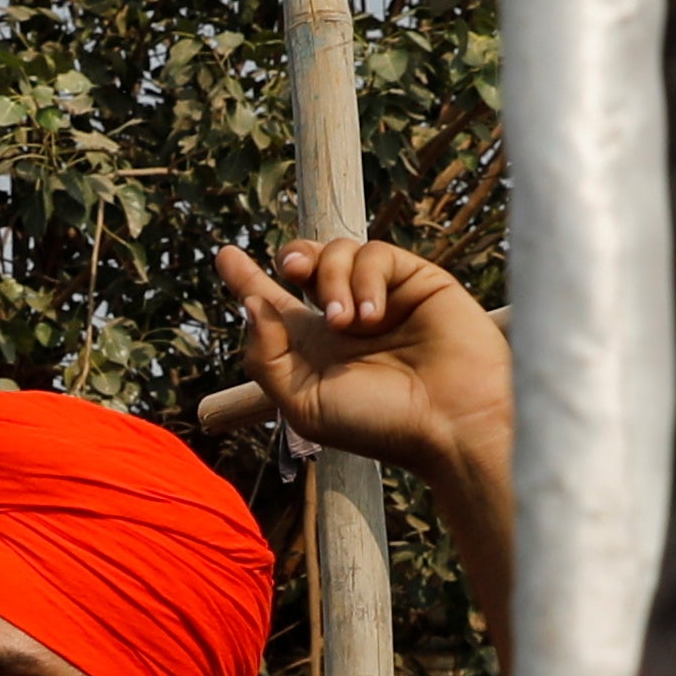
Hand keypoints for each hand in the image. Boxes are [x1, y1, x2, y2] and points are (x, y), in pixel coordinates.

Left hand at [212, 235, 508, 489]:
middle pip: (306, 264)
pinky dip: (365, 278)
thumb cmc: (379, 423)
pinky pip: (375, 255)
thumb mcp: (304, 402)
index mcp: (316, 350)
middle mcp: (346, 320)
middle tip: (289, 270)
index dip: (247, 279)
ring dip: (331, 280)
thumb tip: (251, 303)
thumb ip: (267, 355)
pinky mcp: (416, 280)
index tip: (224, 255)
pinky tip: (373, 315)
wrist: (450, 422)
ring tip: (346, 323)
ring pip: (337, 252)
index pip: (275, 305)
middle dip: (293, 256)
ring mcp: (381, 298)